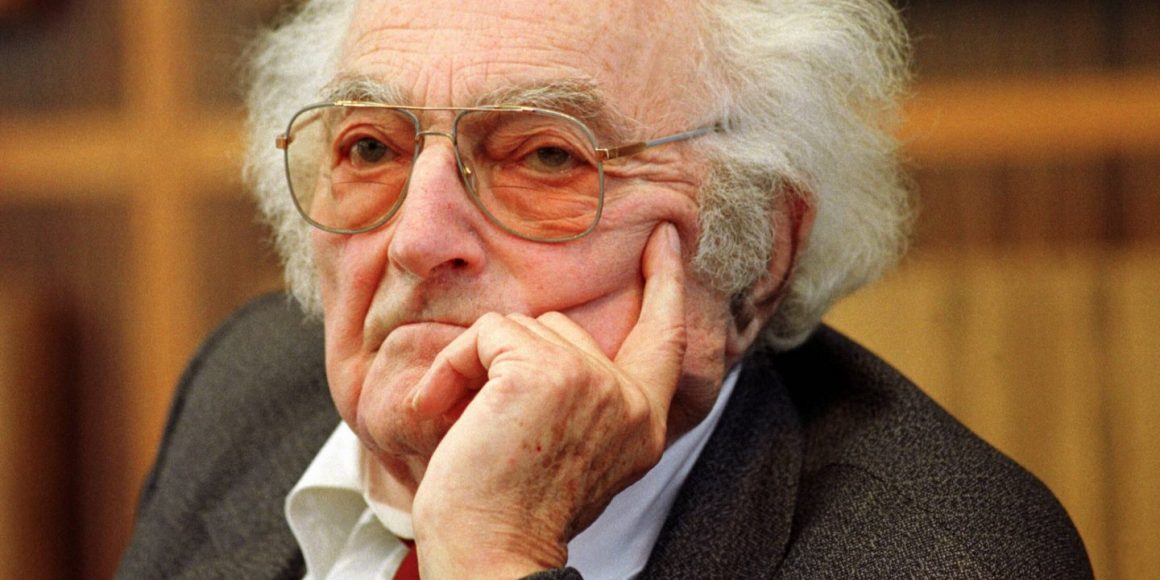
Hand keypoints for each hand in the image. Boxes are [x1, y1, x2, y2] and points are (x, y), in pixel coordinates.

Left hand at [408, 222, 686, 577]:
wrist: (492, 557)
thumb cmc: (512, 516)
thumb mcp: (572, 454)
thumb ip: (584, 402)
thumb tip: (545, 356)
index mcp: (642, 425)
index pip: (664, 339)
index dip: (664, 285)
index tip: (663, 241)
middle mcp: (629, 401)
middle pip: (563, 329)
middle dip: (511, 361)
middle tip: (485, 423)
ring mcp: (592, 381)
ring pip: (521, 328)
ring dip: (478, 369)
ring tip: (466, 425)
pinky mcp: (545, 372)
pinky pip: (487, 335)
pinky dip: (454, 368)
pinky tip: (446, 411)